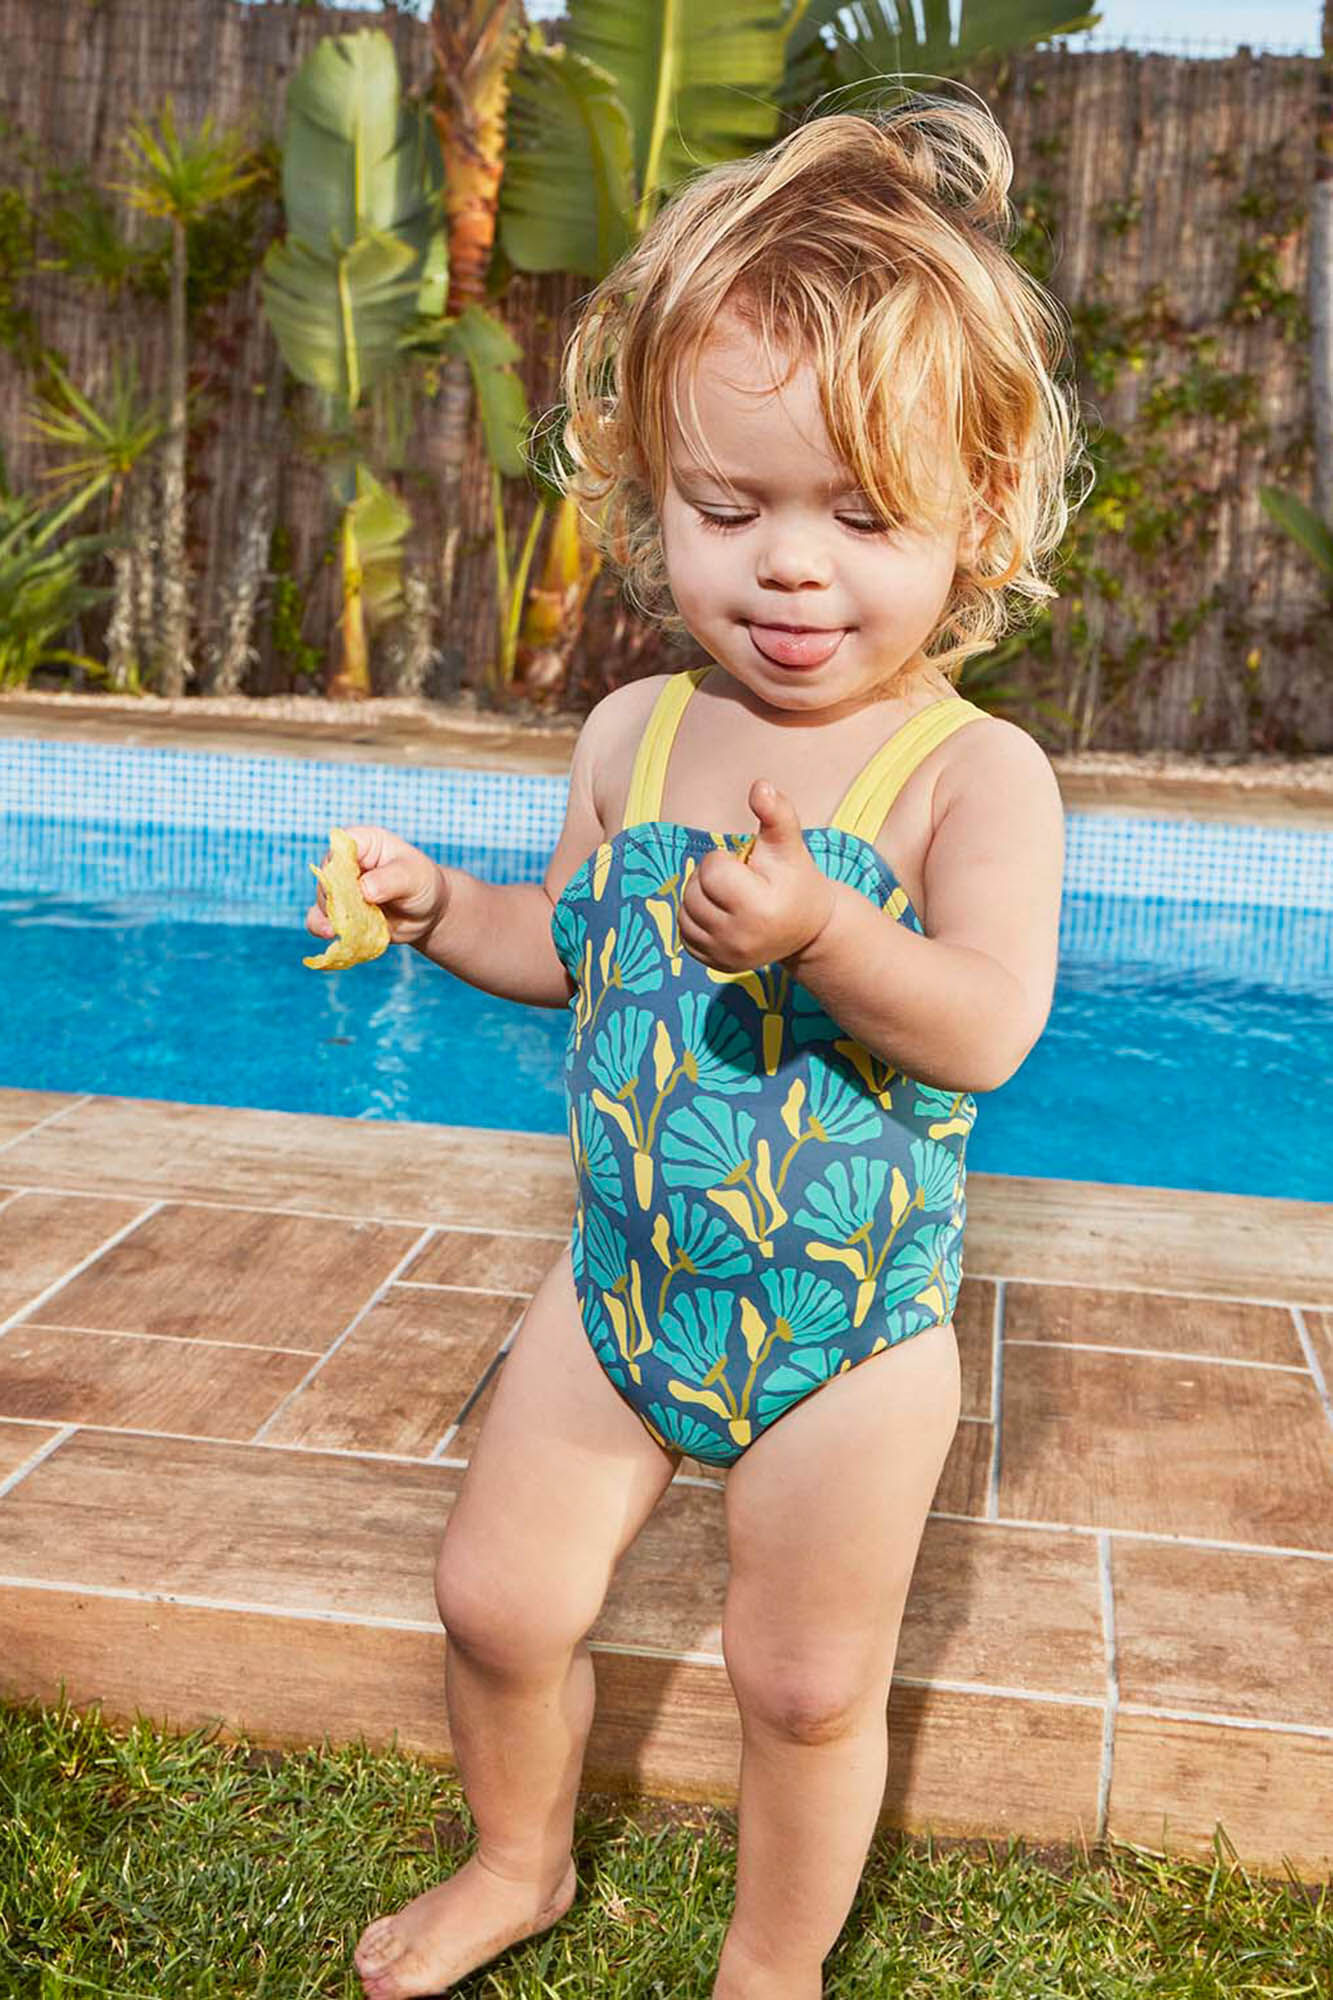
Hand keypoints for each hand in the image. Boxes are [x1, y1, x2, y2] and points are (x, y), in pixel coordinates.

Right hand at [305, 824, 448, 948]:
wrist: (427, 913)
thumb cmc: (422, 883)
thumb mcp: (413, 877)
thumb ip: (390, 880)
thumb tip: (364, 889)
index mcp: (363, 843)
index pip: (340, 846)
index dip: (340, 864)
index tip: (353, 884)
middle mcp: (345, 864)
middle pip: (327, 877)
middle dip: (337, 897)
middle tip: (355, 911)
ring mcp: (339, 889)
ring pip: (322, 901)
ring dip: (332, 916)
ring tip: (345, 928)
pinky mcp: (338, 913)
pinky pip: (319, 921)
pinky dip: (323, 929)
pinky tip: (333, 936)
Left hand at [678, 780, 835, 973]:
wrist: (808, 929)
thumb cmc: (795, 878)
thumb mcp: (788, 844)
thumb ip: (776, 813)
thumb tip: (760, 785)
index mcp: (760, 908)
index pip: (712, 871)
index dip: (724, 860)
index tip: (745, 867)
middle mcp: (741, 938)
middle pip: (694, 892)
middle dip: (710, 878)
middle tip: (738, 881)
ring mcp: (727, 956)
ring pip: (685, 912)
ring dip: (699, 896)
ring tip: (728, 896)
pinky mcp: (716, 965)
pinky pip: (684, 933)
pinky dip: (695, 919)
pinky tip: (720, 914)